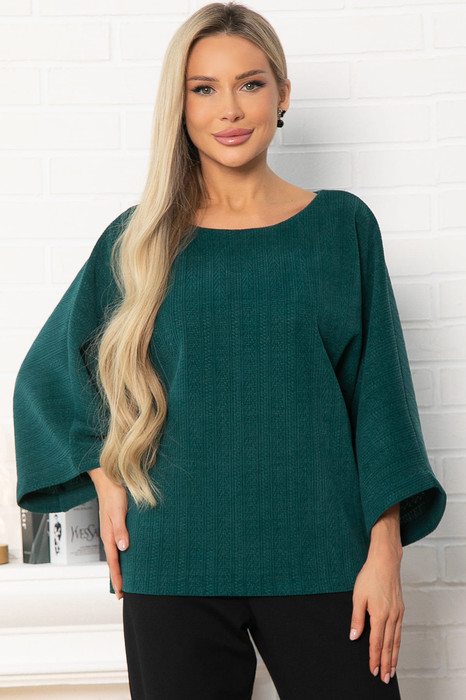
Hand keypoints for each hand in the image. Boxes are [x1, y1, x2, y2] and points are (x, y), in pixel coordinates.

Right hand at [88, 468, 128, 599]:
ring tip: (124, 581)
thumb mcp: (118, 511)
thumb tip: (123, 548)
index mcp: (108, 535)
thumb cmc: (114, 492)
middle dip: (117, 578)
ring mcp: (111, 530)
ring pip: (115, 555)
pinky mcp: (115, 525)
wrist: (108, 477)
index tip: (121, 593)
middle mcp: (109, 535)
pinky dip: (120, 556)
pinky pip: (117, 545)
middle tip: (123, 595)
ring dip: (119, 568)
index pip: (114, 562)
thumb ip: (120, 529)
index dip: (118, 578)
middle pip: (113, 562)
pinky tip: (125, 557)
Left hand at [349, 505, 403, 683]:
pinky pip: (399, 631)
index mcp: (379, 615)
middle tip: (385, 678)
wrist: (385, 561)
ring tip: (392, 669)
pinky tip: (396, 648)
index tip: (373, 670)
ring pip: (396, 640)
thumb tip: (354, 636)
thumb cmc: (370, 576)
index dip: (374, 658)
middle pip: (389, 645)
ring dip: (394, 656)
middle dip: (386, 663)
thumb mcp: (358, 596)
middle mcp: (391, 616)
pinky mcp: (400, 608)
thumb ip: (357, 618)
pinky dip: (398, 643)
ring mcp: (397, 613)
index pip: (376, 642)